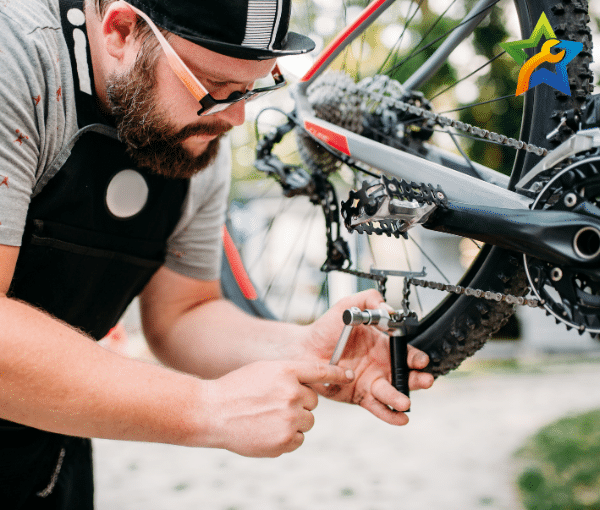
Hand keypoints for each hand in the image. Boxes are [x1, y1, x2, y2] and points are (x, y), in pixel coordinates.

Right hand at [203, 360, 353, 456]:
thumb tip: (315, 384)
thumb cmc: (237, 389)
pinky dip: (287, 437)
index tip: (348, 376)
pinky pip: (298, 439)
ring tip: (267, 417)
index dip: (337, 373)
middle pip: (314, 401)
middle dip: (300, 403)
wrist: (212, 412)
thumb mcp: (265, 370)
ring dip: (294, 420)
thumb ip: (291, 373)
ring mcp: (289, 418)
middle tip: (274, 403)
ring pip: (308, 421)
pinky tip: (266, 430)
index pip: (321, 371)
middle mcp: (291, 393)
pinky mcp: (284, 441)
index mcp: (286, 371)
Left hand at [303, 290, 434, 425]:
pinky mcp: (360, 396)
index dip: (415, 357)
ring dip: (402, 398)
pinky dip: (389, 414)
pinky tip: (400, 419)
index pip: (406, 352)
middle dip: (418, 379)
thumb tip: (388, 309)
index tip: (419, 360)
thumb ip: (369, 300)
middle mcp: (382, 366)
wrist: (304, 348)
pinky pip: (377, 407)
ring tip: (405, 402)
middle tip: (424, 380)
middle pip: (406, 375)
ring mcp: (372, 382)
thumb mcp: (348, 306)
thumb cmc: (326, 328)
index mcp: (383, 345)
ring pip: (392, 393)